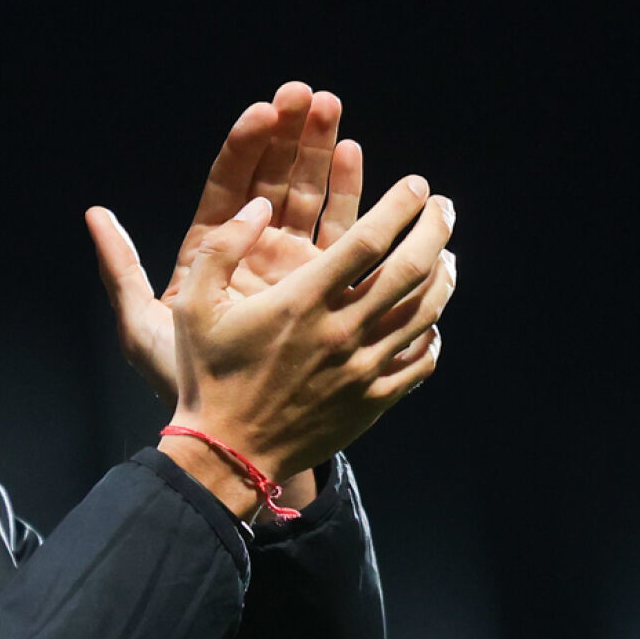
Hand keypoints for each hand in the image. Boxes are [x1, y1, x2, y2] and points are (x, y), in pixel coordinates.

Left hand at [86, 82, 362, 403]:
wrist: (236, 431)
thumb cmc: (184, 380)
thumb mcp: (141, 323)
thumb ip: (120, 267)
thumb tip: (94, 213)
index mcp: (210, 250)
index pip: (227, 183)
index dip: (246, 145)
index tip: (265, 111)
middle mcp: (254, 250)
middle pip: (274, 179)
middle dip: (292, 135)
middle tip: (310, 95)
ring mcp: (293, 266)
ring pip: (311, 197)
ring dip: (324, 154)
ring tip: (336, 112)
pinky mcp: (326, 286)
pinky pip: (342, 235)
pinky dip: (351, 197)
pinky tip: (359, 159)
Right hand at [161, 174, 457, 492]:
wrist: (228, 454)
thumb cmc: (209, 375)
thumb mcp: (193, 306)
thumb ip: (222, 247)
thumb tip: (258, 206)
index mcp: (302, 301)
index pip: (370, 240)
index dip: (401, 206)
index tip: (416, 185)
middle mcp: (342, 331)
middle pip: (412, 269)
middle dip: (436, 229)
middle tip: (444, 208)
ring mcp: (363, 369)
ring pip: (425, 312)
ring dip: (443, 276)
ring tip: (446, 255)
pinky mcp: (373, 400)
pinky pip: (420, 361)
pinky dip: (432, 333)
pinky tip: (429, 319)